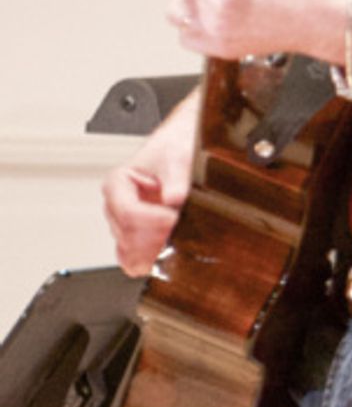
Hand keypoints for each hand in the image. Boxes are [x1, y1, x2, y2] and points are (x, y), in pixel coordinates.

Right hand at [101, 94, 197, 277]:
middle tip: (177, 235)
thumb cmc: (174, 148)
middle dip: (153, 239)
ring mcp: (124, 220)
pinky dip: (145, 259)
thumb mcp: (179, 158)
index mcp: (118, 183)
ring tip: (173, 246)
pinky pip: (131, 254)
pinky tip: (158, 261)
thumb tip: (173, 199)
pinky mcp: (137, 231)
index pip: (127, 212)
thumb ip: (176, 180)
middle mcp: (116, 203)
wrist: (180, 145)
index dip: (151, 220)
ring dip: (151, 250)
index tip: (173, 217)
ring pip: (128, 247)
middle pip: (127, 234)